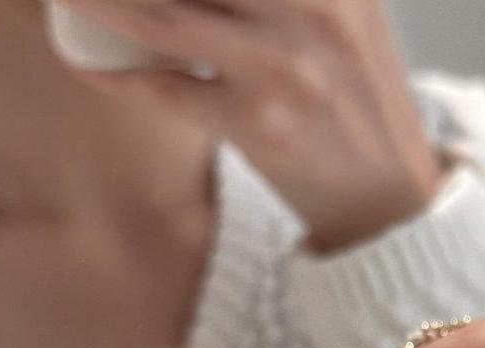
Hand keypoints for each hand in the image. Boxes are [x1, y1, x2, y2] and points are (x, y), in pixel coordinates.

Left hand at [59, 0, 443, 249]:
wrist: (388, 192)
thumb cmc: (350, 95)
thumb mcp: (340, 10)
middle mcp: (312, 4)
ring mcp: (284, 64)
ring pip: (160, 14)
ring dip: (97, 3)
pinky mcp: (261, 124)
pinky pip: (167, 91)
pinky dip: (120, 78)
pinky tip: (95, 68)